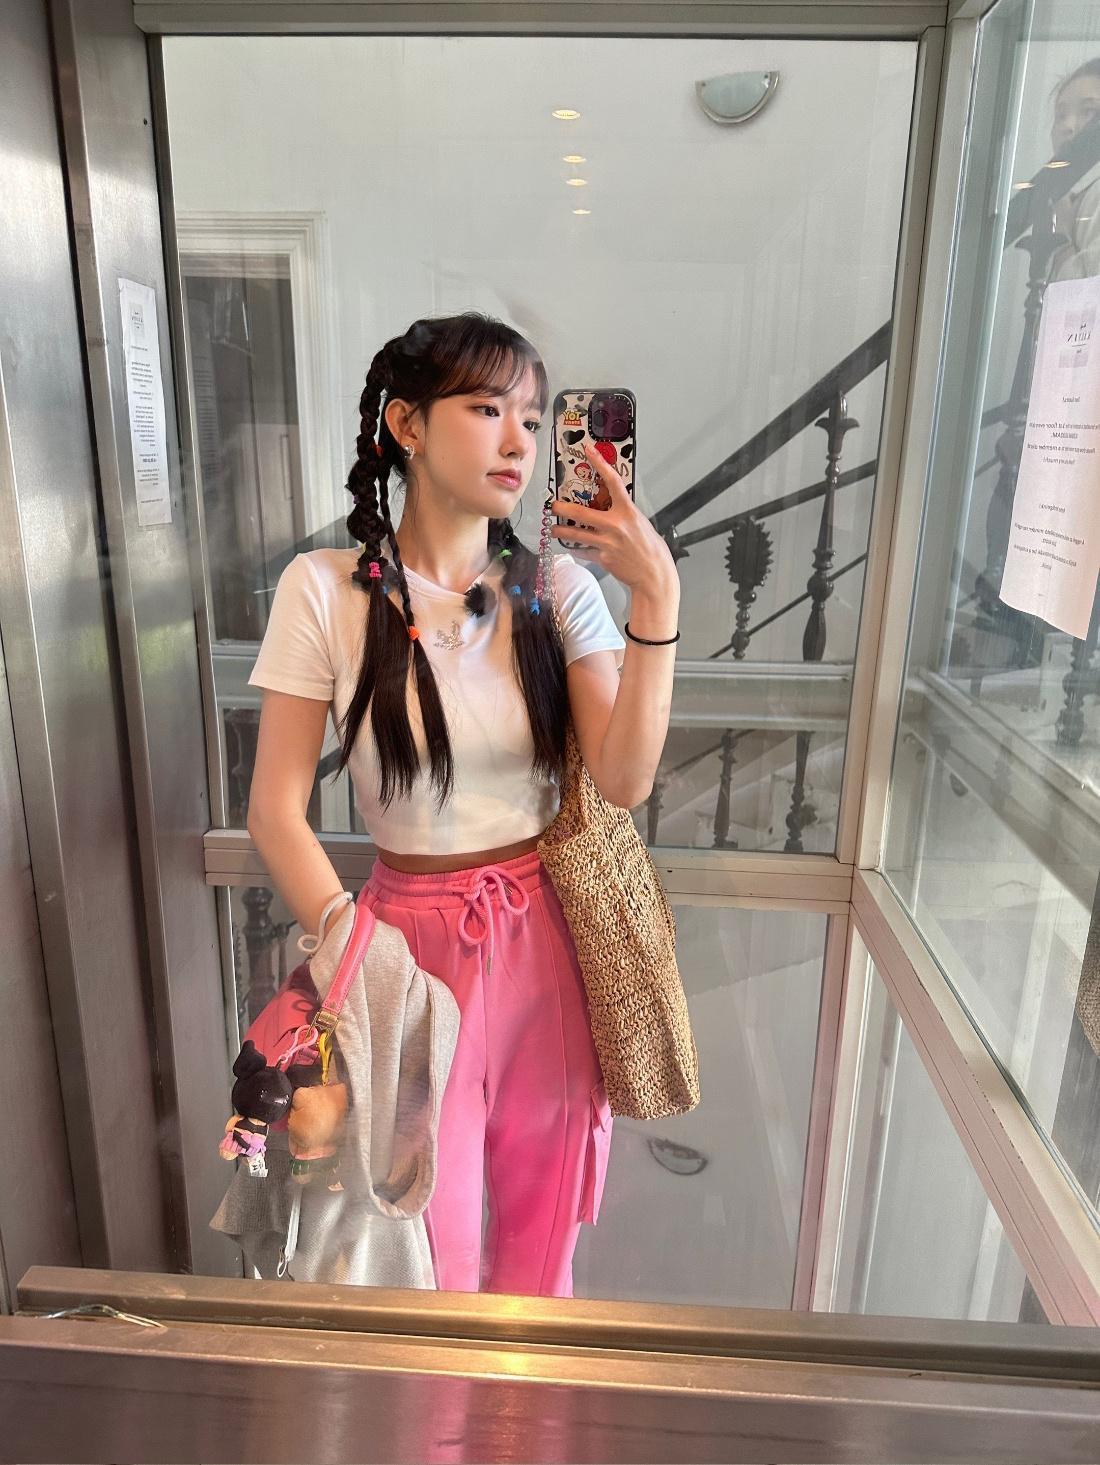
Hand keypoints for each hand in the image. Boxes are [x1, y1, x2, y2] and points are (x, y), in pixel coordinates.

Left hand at [548, 445, 677, 594]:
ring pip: (575, 534)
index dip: (600, 463)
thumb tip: (607, 503)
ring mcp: (607, 543)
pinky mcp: (602, 558)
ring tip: (553, 529)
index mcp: (627, 512)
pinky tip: (571, 547)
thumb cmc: (649, 546)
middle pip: (580, 512)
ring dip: (560, 531)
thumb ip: (623, 512)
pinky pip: (582, 551)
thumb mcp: (639, 522)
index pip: (612, 481)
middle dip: (561, 508)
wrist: (653, 573)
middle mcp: (615, 525)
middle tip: (552, 506)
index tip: (589, 450)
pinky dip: (576, 549)